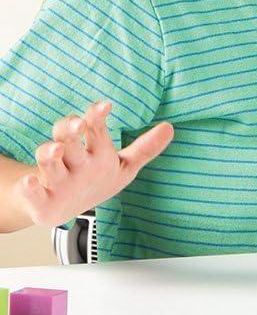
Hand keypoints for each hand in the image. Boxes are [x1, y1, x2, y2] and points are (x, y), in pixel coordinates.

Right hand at [13, 101, 173, 227]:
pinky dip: (29, 188)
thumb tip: (170, 127)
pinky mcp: (41, 201)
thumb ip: (145, 148)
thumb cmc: (95, 181)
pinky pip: (31, 192)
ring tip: (57, 149)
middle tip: (78, 123)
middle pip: (68, 138)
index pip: (95, 128)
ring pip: (48, 160)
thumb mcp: (124, 166)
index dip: (98, 115)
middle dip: (70, 129)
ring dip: (50, 152)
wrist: (64, 210)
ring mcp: (56, 179)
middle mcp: (73, 160)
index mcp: (94, 150)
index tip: (106, 105)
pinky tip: (30, 182)